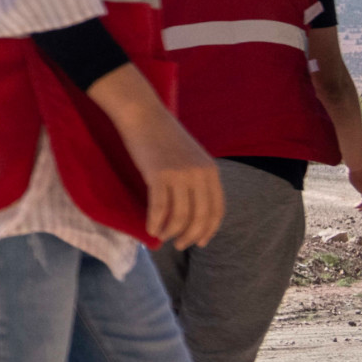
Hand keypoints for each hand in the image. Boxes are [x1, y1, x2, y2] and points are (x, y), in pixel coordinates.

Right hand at [87, 67, 221, 248]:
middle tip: (180, 245)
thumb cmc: (163, 137)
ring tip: (163, 237)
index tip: (200, 242)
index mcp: (211, 170)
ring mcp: (180, 174)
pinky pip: (160, 208)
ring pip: (180, 215)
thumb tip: (194, 210)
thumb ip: (197, 179)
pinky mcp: (159, 175)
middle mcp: (199, 174)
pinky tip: (151, 229)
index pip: (217, 209)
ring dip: (172, 232)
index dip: (209, 230)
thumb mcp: (191, 158)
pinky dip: (155, 223)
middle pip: (200, 216)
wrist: (144, 116)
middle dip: (191, 236)